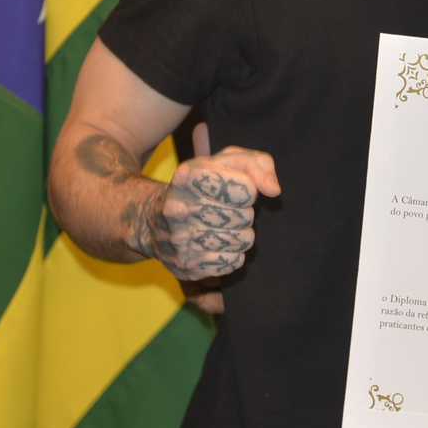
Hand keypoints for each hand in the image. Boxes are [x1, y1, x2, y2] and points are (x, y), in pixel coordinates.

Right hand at [128, 146, 278, 280]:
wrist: (152, 219)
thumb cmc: (200, 186)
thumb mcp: (224, 162)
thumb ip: (257, 164)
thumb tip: (274, 190)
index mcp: (188, 176)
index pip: (246, 190)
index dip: (248, 190)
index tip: (234, 189)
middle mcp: (179, 209)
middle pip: (246, 217)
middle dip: (244, 213)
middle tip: (225, 210)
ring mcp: (180, 240)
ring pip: (243, 241)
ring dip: (240, 234)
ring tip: (221, 226)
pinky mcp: (186, 265)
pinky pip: (234, 262)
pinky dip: (233, 253)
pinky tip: (216, 243)